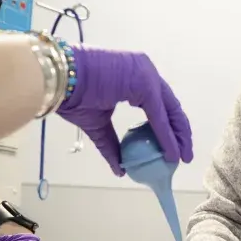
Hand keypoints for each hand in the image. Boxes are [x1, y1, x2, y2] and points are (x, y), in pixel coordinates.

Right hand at [57, 46, 193, 175]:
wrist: (57, 80)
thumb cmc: (73, 96)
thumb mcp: (98, 125)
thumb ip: (113, 145)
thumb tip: (121, 168)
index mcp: (136, 77)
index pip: (161, 105)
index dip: (170, 128)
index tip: (175, 149)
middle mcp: (145, 71)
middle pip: (170, 107)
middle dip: (180, 133)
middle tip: (184, 156)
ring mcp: (146, 74)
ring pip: (169, 110)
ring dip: (178, 136)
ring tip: (181, 157)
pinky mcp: (143, 82)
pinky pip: (159, 114)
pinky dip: (166, 135)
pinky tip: (171, 152)